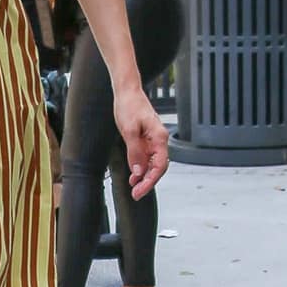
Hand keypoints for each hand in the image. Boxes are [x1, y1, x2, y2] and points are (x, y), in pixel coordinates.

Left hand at [114, 86, 169, 200]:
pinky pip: (146, 157)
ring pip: (152, 164)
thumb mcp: (129, 130)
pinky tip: (134, 175)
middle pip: (158, 167)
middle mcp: (159, 140)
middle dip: (147, 182)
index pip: (159, 166)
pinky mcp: (146, 139)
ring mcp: (153, 140)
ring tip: (133, 187)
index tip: (140, 191)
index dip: (150, 181)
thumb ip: (135, 151)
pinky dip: (140, 167)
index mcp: (159, 138)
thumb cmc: (129, 107)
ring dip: (144, 177)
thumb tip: (138, 171)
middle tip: (135, 194)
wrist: (127, 92)